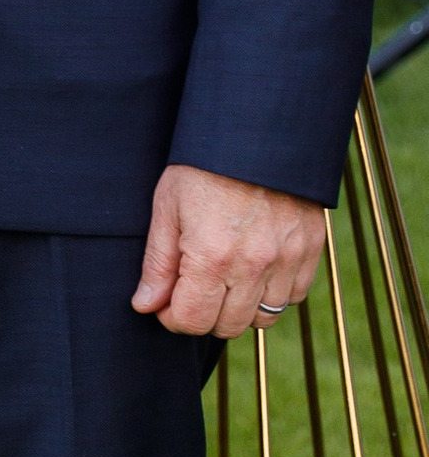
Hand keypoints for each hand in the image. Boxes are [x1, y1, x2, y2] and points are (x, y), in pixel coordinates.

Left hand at [133, 163, 328, 336]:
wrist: (257, 131)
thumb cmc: (203, 167)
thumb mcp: (167, 207)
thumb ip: (158, 263)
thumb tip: (146, 305)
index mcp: (212, 256)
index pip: (192, 321)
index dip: (172, 317)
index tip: (167, 302)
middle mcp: (254, 264)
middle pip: (228, 326)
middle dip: (204, 315)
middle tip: (194, 289)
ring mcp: (288, 258)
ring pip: (265, 317)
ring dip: (241, 308)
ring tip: (225, 279)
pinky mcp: (311, 248)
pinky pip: (294, 295)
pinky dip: (274, 292)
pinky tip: (255, 270)